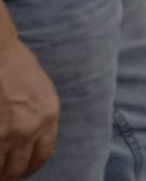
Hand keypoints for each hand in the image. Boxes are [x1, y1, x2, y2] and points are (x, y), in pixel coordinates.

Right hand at [0, 31, 57, 180]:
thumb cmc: (17, 67)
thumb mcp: (42, 93)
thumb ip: (39, 119)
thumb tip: (30, 144)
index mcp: (49, 115)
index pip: (42, 155)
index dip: (28, 168)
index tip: (20, 171)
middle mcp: (31, 126)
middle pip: (19, 167)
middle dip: (9, 173)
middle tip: (3, 172)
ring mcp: (7, 131)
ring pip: (1, 167)